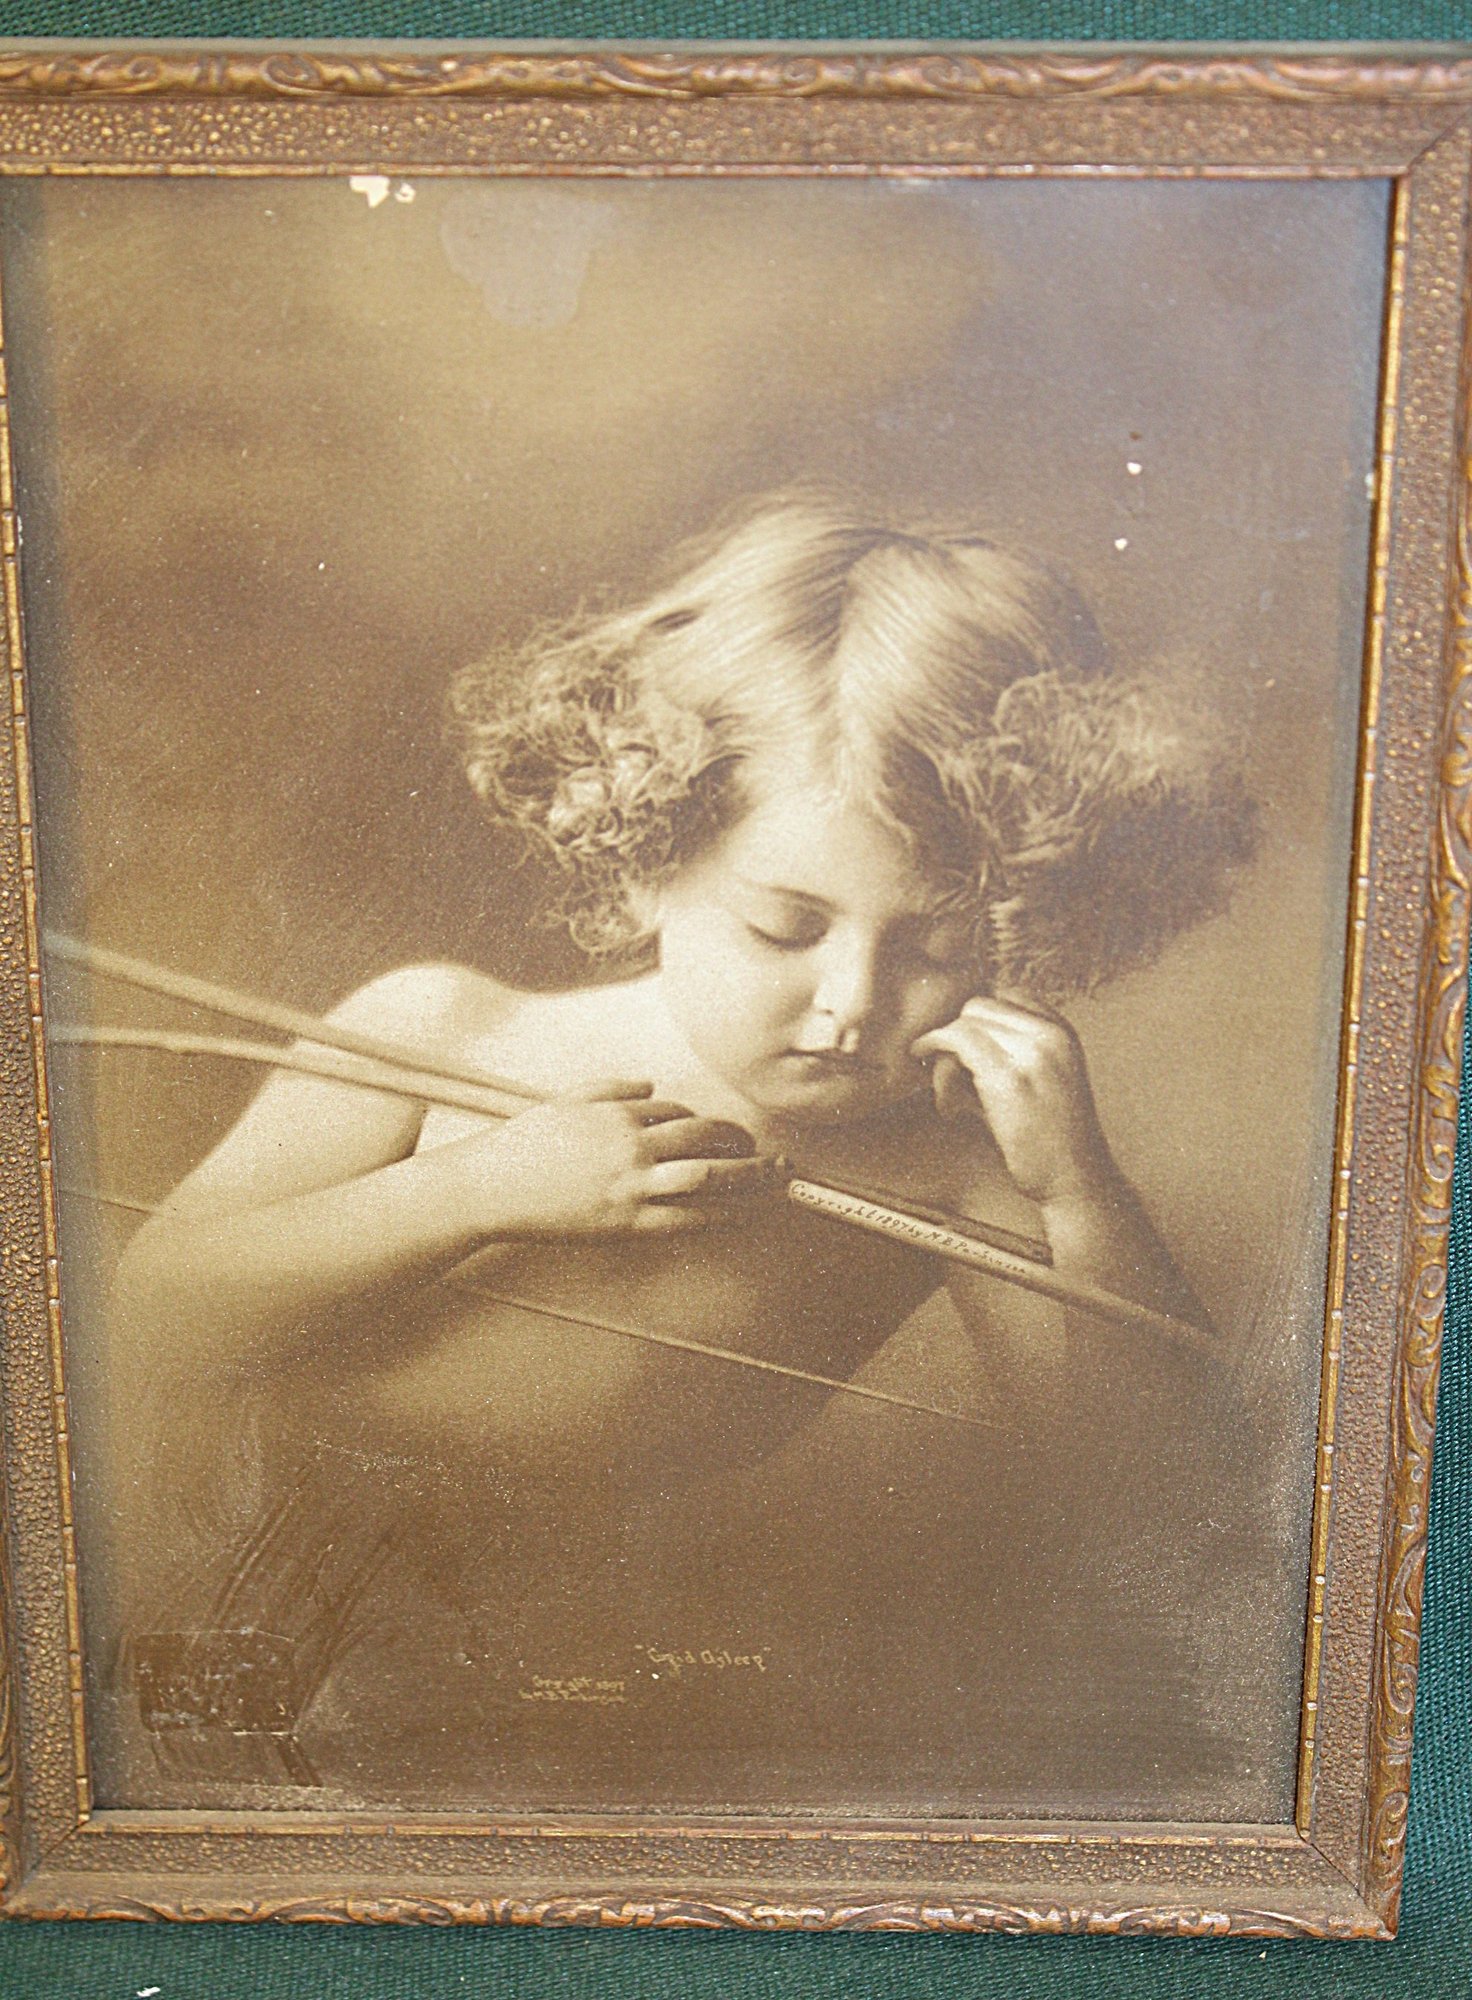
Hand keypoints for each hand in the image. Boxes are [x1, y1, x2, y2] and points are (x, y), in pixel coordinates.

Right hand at [435, 1079, 770, 1240]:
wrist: (490, 1188)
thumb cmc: (520, 1146)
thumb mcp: (565, 1101)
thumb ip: (611, 1089)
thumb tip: (649, 1085)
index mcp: (617, 1114)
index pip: (677, 1112)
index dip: (704, 1123)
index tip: (721, 1133)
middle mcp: (631, 1146)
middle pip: (703, 1138)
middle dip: (741, 1142)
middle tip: (764, 1150)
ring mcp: (630, 1186)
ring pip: (706, 1176)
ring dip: (747, 1176)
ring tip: (772, 1179)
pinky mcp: (624, 1222)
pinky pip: (684, 1219)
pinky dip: (719, 1215)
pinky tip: (739, 1216)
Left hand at [911, 997, 1111, 1207]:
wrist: (1077, 1179)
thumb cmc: (1053, 1139)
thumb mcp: (1043, 1080)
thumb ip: (1007, 1053)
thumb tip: (951, 1043)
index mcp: (1062, 1031)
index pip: (1005, 996)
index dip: (976, 1023)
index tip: (962, 1051)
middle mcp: (1050, 1034)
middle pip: (978, 1007)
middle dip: (956, 1035)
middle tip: (949, 1077)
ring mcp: (1031, 1052)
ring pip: (964, 1023)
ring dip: (945, 1054)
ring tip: (950, 1099)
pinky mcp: (1007, 1078)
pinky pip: (956, 1043)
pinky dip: (937, 1062)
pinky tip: (944, 1102)